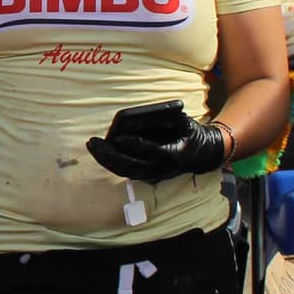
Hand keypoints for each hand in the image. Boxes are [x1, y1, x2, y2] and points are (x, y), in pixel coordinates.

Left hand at [86, 108, 225, 182]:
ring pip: (125, 172)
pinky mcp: (147, 176)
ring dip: (106, 160)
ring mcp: (154, 175)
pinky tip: (99, 152)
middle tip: (94, 141)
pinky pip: (125, 172)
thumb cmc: (190, 133)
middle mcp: (162, 169)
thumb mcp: (182, 121)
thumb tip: (134, 117)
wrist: (201, 155)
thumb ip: (161, 117)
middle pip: (132, 166)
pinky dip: (110, 163)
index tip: (116, 136)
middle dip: (110, 155)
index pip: (151, 151)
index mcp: (174, 156)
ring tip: (92, 146)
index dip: (133, 144)